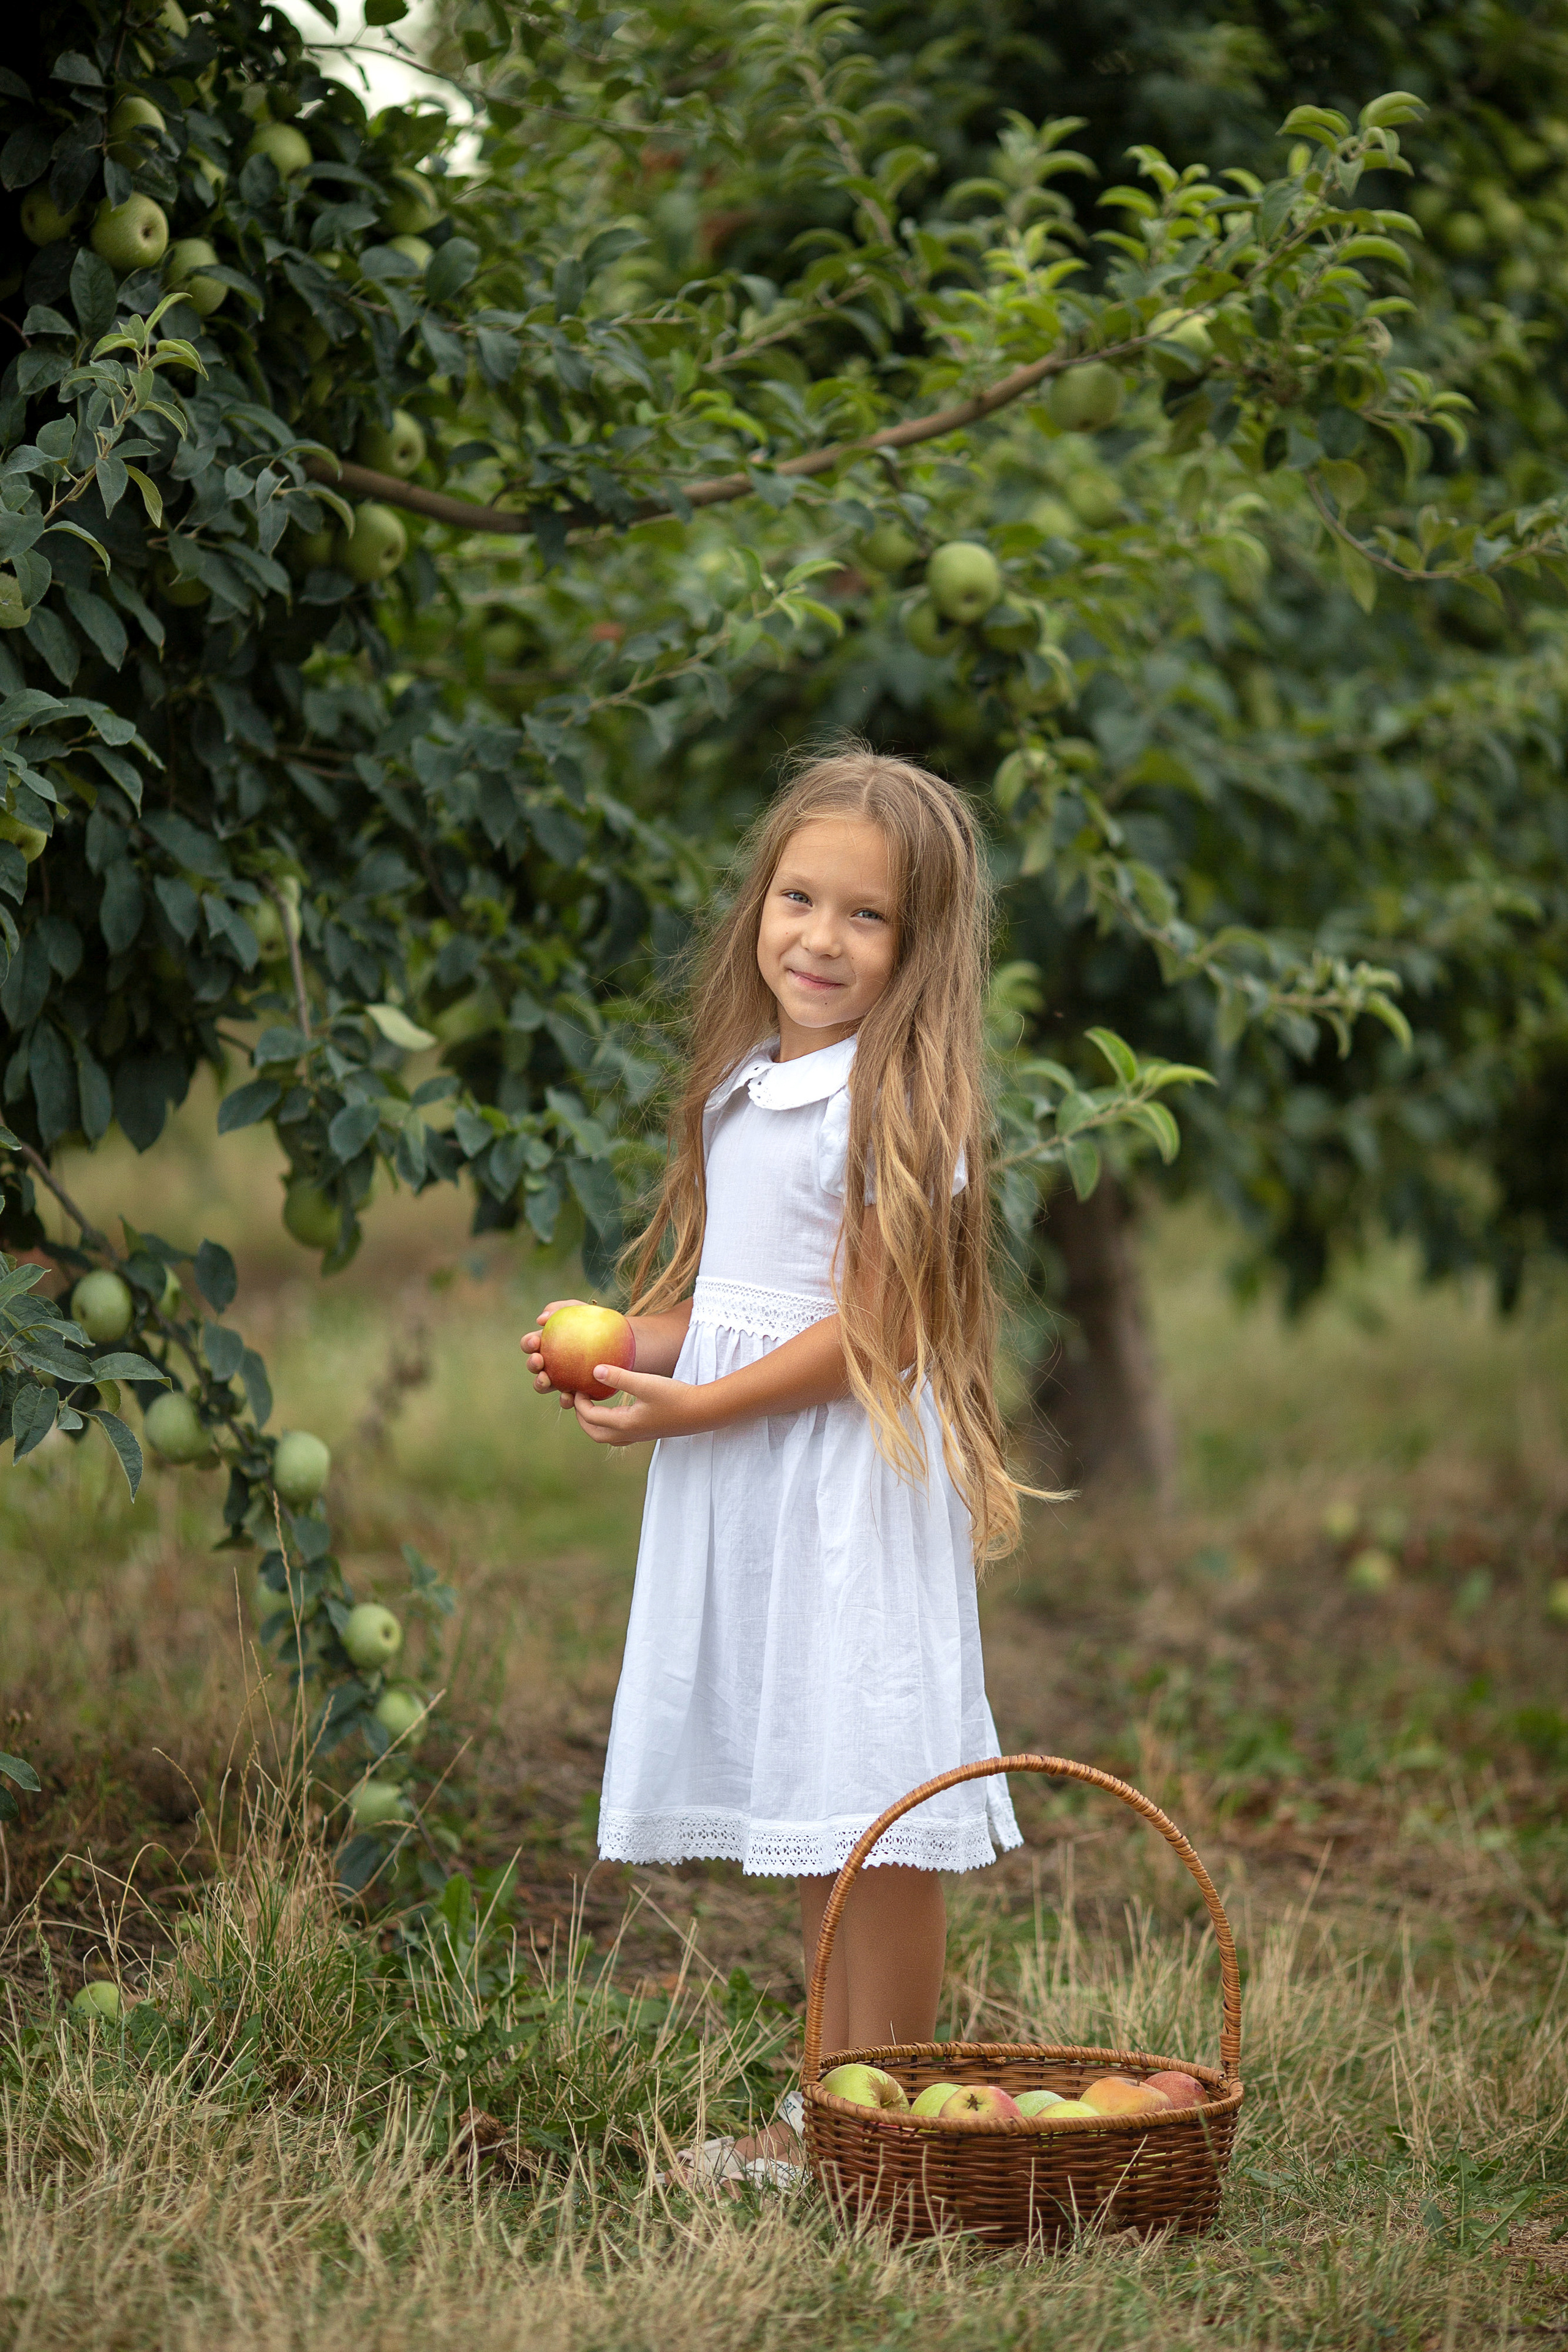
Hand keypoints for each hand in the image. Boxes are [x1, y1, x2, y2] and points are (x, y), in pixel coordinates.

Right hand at [521, 1297, 588, 1407]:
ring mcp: (561, 1378)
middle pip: (534, 1367)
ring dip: (541, 1384)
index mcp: (546, 1343)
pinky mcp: (576, 1391)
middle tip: (539, 1360)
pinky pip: (567, 1399)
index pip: (530, 1344)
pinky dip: (564, 1400)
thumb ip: (560, 1308)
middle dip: (532, 1365)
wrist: (620, 1340)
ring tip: (546, 1380)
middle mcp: (550, 1362)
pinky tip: (569, 1396)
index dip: (528, 1344)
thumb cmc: (594, 1321)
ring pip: (544, 1386)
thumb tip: (541, 1319)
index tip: (536, 1342)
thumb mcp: (579, 1309)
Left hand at [572, 1363, 698, 1447]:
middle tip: (580, 1398)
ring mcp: (639, 1435)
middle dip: (583, 1417)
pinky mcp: (648, 1431)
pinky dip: (610, 1424)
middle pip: (595, 1433)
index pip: (591, 1417)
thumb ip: (619, 1377)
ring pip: (607, 1436)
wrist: (703, 1412)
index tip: (578, 1385)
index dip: (580, 1402)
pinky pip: (620, 1434)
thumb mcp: (645, 1383)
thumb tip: (595, 1370)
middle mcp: (629, 1434)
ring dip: (595, 1423)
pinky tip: (617, 1410)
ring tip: (594, 1404)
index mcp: (624, 1424)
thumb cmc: (675, 1396)